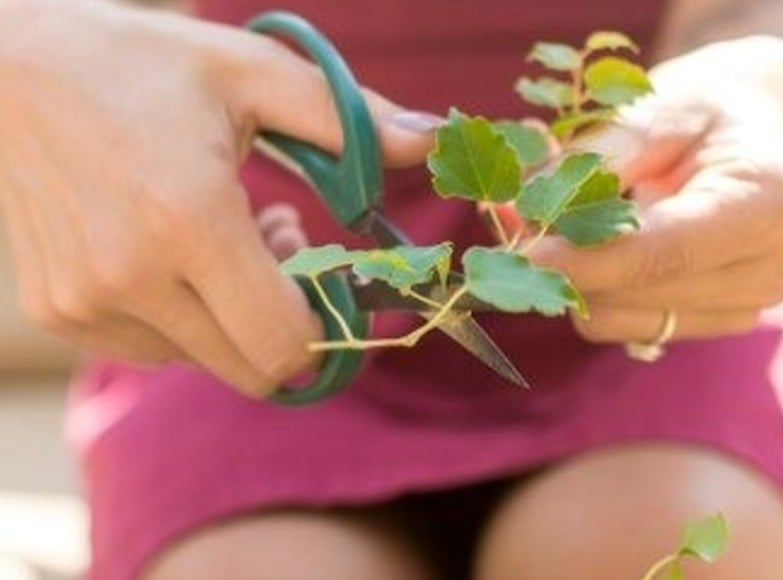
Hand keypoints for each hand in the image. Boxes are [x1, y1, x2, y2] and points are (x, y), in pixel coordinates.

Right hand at [0, 0, 435, 395]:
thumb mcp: (253, 72)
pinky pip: (155, 350)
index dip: (327, 329)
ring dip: (233, 316)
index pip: (283, 342)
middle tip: (280, 242)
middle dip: (286, 325)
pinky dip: (183, 318)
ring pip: (205, 361)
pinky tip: (173, 251)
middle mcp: (130, 276)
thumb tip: (435, 140)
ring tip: (221, 234)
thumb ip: (349, 119)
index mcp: (187, 219)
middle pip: (251, 369)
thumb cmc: (143, 65)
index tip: (330, 277)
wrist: (13, 70)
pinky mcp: (60, 312)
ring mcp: (86, 303)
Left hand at [528, 36, 782, 344]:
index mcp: (764, 204)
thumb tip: (520, 209)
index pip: (664, 253)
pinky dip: (584, 285)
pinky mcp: (701, 324)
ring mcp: (736, 309)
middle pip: (631, 294)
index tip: (520, 253)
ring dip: (568, 274)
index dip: (585, 259)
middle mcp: (761, 271)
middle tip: (513, 213)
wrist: (749, 129)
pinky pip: (615, 322)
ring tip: (557, 216)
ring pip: (613, 318)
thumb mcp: (652, 111)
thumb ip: (592, 164)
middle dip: (562, 260)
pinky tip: (584, 242)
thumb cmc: (700, 110)